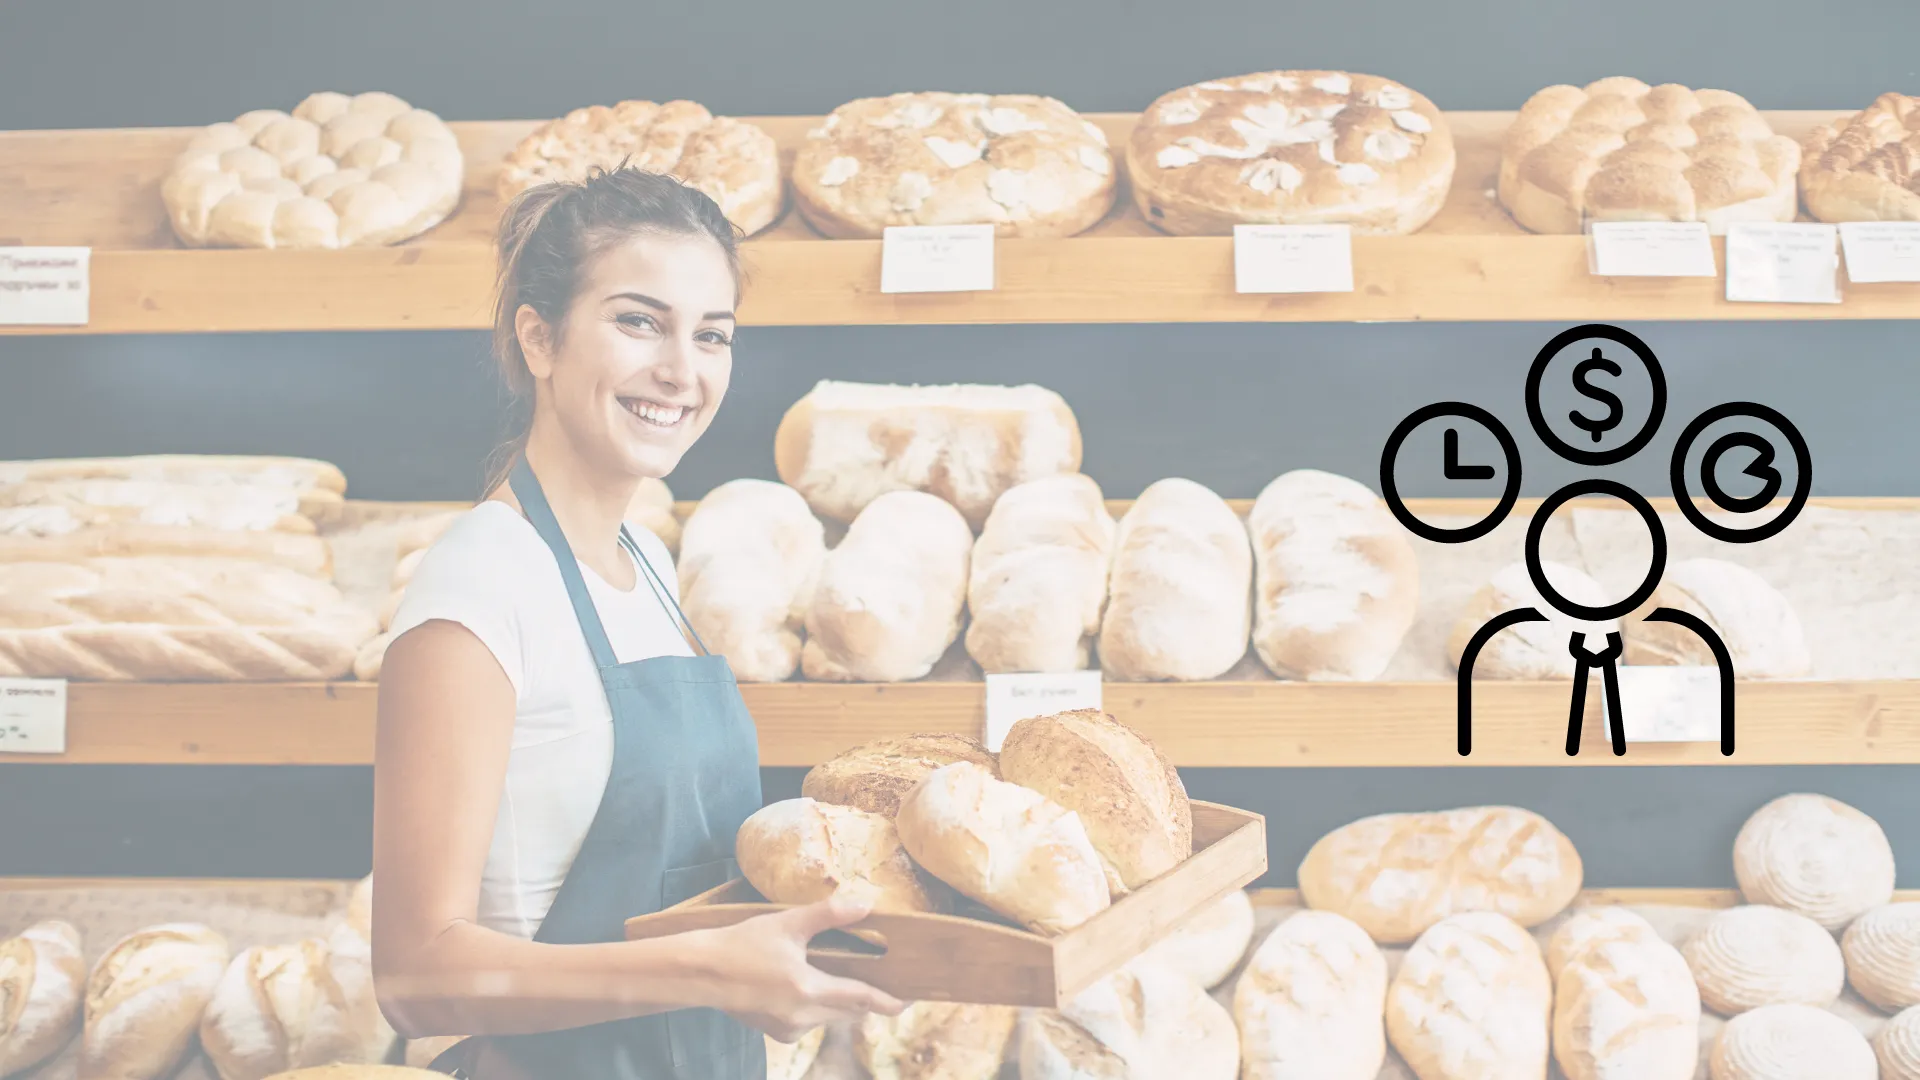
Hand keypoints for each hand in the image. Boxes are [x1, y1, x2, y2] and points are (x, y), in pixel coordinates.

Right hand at [688, 889, 903, 1041]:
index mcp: (809, 989)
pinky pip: (811, 1021)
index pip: (862, 999)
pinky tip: (808, 985)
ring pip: (830, 1017)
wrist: (701, 973)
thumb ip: (829, 914)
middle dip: (865, 998)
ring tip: (844, 977)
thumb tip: (865, 905)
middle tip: (880, 981)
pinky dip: (818, 1006)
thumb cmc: (742, 944)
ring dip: (840, 1001)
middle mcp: (803, 1016)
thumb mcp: (787, 923)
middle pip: (849, 1010)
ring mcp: (789, 1028)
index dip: (887, 1001)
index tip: (907, 1002)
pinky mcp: (778, 1032)